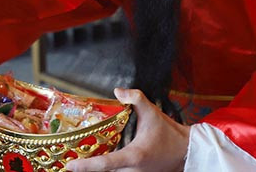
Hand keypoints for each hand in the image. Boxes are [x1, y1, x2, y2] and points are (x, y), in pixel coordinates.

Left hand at [65, 88, 189, 171]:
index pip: (105, 164)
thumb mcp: (152, 112)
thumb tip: (117, 91)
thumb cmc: (168, 133)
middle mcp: (133, 171)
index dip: (86, 167)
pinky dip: (107, 170)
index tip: (70, 166)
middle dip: (87, 170)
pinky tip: (97, 163)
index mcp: (134, 156)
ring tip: (79, 165)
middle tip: (69, 163)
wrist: (186, 151)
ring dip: (97, 170)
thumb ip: (135, 99)